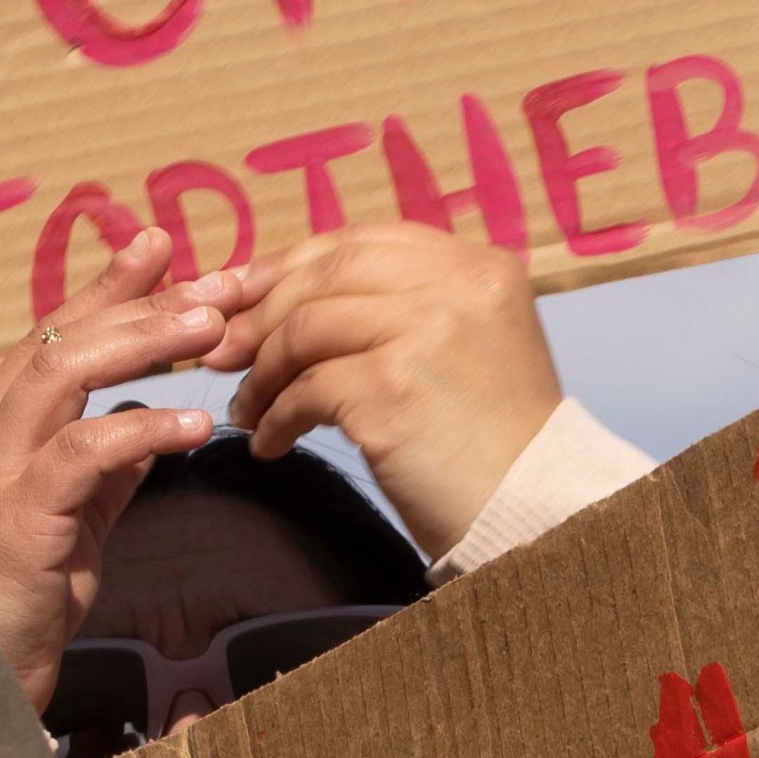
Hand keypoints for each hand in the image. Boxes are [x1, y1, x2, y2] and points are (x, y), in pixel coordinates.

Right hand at [0, 232, 234, 705]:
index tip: (162, 245)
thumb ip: (100, 474)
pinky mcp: (14, 523)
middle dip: (145, 300)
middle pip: (61, 338)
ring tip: (216, 326)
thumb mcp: (64, 531)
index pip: (48, 338)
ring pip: (62, 372)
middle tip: (223, 281)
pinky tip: (194, 424)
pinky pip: (82, 452)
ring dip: (145, 339)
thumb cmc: (7, 617)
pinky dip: (142, 427)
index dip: (105, 288)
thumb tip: (151, 423)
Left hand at [220, 221, 563, 555]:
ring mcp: (425, 331)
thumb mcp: (469, 350)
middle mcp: (457, 286)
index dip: (295, 265)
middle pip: (327, 274)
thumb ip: (406, 309)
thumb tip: (287, 299)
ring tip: (248, 407)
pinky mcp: (392, 386)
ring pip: (307, 327)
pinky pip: (306, 388)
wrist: (536, 515)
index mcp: (480, 267)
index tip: (249, 295)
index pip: (364, 243)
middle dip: (262, 312)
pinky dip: (277, 415)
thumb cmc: (495, 446)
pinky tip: (272, 443)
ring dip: (263, 370)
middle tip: (222, 351)